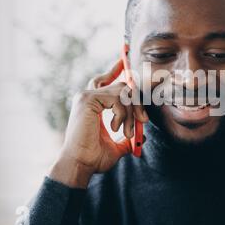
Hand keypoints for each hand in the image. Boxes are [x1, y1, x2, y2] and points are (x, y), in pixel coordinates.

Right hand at [49, 59, 147, 187]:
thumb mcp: (116, 146)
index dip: (115, 69)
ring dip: (131, 114)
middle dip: (137, 102)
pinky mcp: (88, 100)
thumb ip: (127, 137)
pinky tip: (115, 128)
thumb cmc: (93, 158)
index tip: (124, 60)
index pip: (104, 80)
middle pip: (121, 85)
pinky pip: (117, 98)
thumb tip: (144, 135)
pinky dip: (123, 114)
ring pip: (123, 92)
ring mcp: (86, 96)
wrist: (80, 165)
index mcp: (92, 104)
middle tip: (143, 120)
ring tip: (128, 132)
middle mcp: (87, 97)